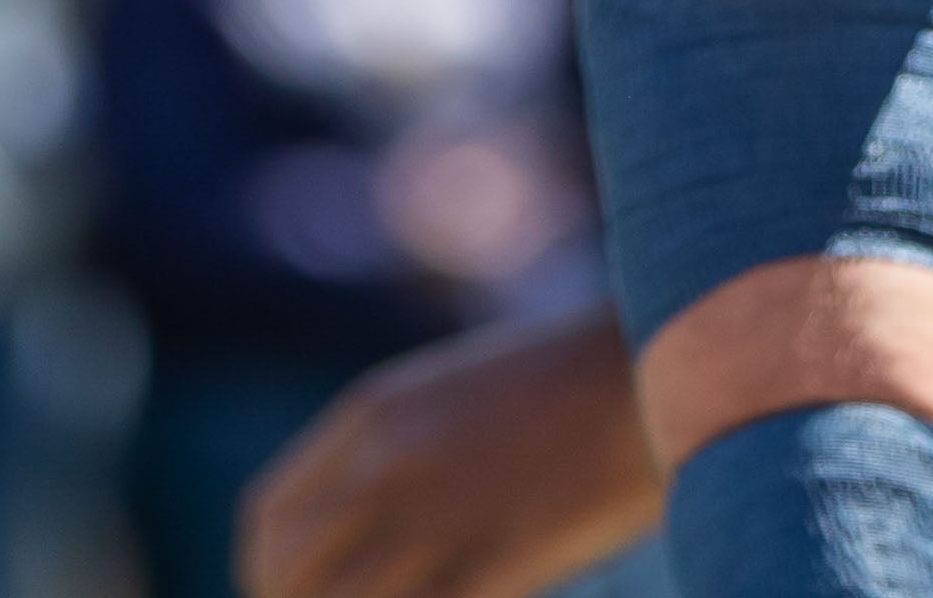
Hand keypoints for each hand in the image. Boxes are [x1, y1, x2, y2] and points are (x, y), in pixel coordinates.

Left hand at [245, 304, 666, 597]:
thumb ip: (393, 450)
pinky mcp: (492, 561)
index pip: (269, 520)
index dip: (268, 573)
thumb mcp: (453, 397)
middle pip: (282, 575)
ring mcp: (435, 517)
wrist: (665, 357)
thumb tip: (362, 526)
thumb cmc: (569, 386)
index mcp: (372, 417)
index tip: (292, 595)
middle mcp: (384, 466)